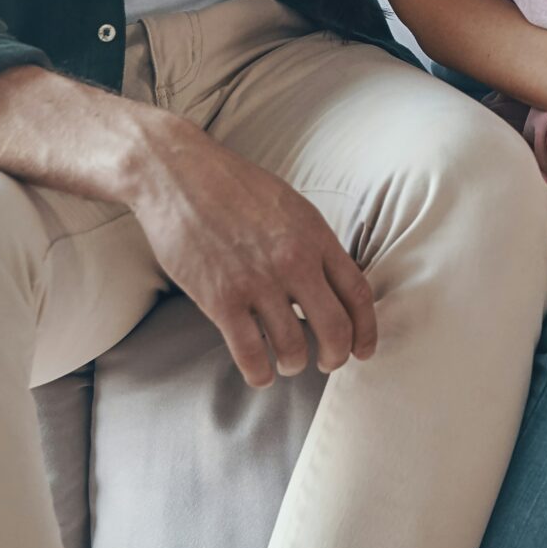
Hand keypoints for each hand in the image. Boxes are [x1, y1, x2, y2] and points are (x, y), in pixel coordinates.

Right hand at [124, 121, 376, 387]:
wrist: (180, 174)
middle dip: (336, 356)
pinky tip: (260, 373)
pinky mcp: (221, 299)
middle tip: (328, 363)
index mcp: (315, 236)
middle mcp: (293, 261)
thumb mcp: (291, 206)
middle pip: (334, 328)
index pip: (358, 293)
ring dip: (295, 364)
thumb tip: (333, 283)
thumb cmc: (236, 187)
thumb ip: (314, 243)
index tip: (364, 349)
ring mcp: (257, 282)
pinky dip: (259, 373)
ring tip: (289, 364)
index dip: (366, 329)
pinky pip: (250, 353)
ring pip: (293, 347)